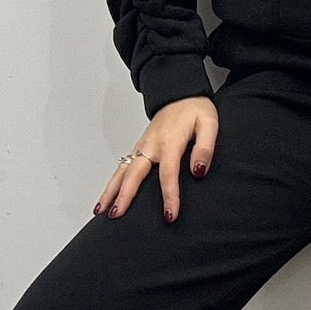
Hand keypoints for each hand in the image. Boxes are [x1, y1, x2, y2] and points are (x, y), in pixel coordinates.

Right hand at [94, 97, 218, 224]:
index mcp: (169, 141)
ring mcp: (141, 146)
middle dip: (124, 195)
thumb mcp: (209, 124)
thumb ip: (205, 148)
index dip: (169, 196)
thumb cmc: (195, 110)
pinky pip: (122, 167)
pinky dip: (112, 183)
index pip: (167, 173)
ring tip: (100, 211)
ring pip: (122, 171)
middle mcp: (150, 145)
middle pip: (133, 173)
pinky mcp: (138, 147)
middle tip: (117, 215)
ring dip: (110, 191)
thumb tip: (198, 171)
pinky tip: (106, 198)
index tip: (170, 215)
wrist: (180, 94)